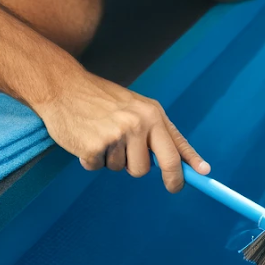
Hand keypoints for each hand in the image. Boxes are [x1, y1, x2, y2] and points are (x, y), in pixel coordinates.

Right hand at [28, 68, 209, 192]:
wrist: (63, 86)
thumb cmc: (101, 98)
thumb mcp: (136, 106)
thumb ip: (156, 131)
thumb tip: (180, 162)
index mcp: (152, 113)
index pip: (175, 148)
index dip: (186, 169)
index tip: (201, 177)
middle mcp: (138, 124)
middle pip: (148, 168)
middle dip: (148, 172)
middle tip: (147, 172)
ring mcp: (116, 136)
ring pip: (122, 169)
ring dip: (111, 159)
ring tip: (101, 135)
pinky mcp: (94, 147)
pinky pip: (97, 167)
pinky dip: (91, 159)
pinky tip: (86, 137)